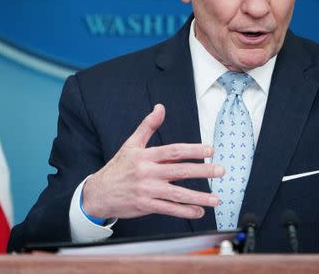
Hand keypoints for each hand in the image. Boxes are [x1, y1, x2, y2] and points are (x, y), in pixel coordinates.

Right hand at [81, 104, 223, 219]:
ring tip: (215, 198)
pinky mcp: (146, 205)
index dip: (192, 150)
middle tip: (220, 170)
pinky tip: (199, 211)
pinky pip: (169, 208)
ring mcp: (147, 190)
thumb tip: (160, 108)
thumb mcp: (131, 144)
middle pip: (179, 171)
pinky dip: (185, 211)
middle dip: (202, 171)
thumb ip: (148, 126)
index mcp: (145, 156)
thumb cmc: (118, 167)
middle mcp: (147, 173)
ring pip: (176, 194)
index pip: (173, 151)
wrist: (99, 192)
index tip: (210, 150)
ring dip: (198, 197)